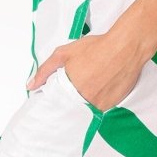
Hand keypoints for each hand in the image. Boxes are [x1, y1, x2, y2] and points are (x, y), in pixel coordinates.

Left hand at [26, 28, 146, 112]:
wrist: (126, 47)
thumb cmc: (96, 47)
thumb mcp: (64, 53)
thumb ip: (45, 70)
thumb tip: (31, 85)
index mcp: (71, 89)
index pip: (57, 105)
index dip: (56, 102)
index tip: (55, 101)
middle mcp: (85, 100)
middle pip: (72, 107)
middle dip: (70, 100)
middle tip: (76, 87)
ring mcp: (100, 104)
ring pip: (86, 109)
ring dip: (84, 101)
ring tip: (90, 85)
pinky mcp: (113, 104)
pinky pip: (101, 107)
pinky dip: (98, 100)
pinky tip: (100, 86)